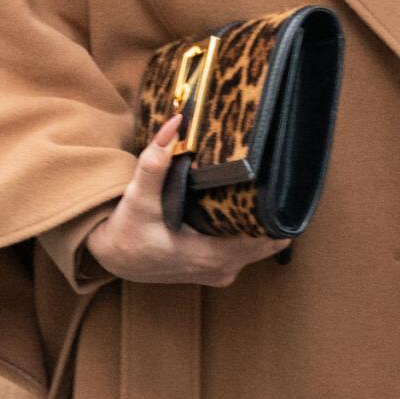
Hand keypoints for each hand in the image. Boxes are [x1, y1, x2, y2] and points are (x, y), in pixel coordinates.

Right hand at [81, 114, 289, 284]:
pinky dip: (253, 235)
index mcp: (208, 256)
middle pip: (268, 244)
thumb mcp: (138, 196)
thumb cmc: (127, 229)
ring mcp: (220, 273)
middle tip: (281, 180)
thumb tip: (174, 125)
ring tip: (271, 190)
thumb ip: (155, 163)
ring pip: (260, 250)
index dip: (276, 215)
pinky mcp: (216, 272)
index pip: (262, 240)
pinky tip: (252, 210)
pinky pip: (248, 253)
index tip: (284, 186)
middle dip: (275, 215)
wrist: (115, 259)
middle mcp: (220, 269)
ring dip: (265, 224)